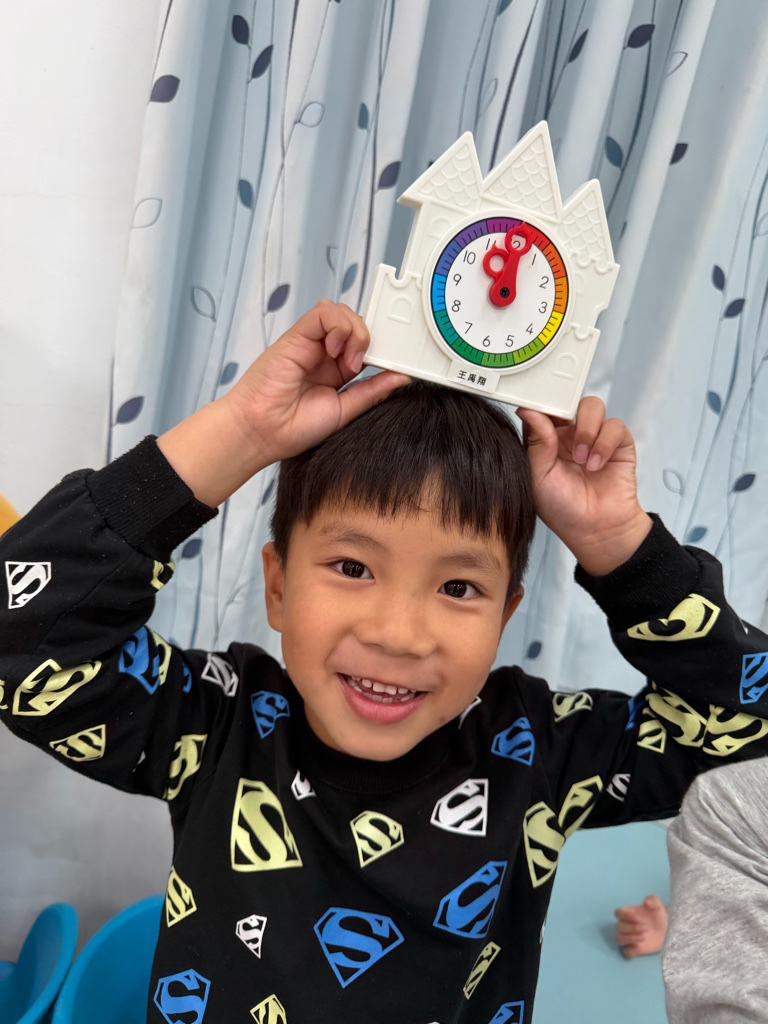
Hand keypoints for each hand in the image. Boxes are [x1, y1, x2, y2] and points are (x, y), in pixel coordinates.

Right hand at [157, 301, 409, 505]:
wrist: (262, 432)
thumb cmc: (294, 427)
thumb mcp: (345, 410)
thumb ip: (372, 391)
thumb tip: (401, 377)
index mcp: (336, 370)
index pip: (365, 343)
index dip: (380, 347)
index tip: (391, 363)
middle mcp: (324, 352)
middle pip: (357, 322)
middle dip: (370, 338)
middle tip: (363, 366)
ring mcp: (310, 342)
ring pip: (342, 312)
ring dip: (355, 332)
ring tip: (347, 361)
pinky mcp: (296, 335)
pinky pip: (324, 312)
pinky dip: (337, 326)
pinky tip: (333, 350)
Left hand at [516, 397, 651, 574]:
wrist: (595, 530)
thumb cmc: (562, 508)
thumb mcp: (538, 477)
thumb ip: (536, 443)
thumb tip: (528, 411)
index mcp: (546, 441)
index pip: (542, 409)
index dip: (539, 404)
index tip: (535, 405)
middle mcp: (570, 435)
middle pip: (568, 400)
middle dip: (565, 411)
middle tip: (561, 430)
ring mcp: (594, 437)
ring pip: (592, 406)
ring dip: (586, 429)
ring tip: (580, 458)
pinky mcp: (618, 444)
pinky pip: (614, 426)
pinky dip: (604, 444)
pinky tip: (596, 465)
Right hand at [614, 895, 667, 958]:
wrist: (668, 929)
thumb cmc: (660, 915)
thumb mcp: (658, 904)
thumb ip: (652, 899)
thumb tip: (645, 903)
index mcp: (629, 913)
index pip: (618, 913)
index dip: (625, 915)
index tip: (638, 918)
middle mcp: (627, 925)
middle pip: (618, 926)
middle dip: (631, 928)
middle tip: (645, 928)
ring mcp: (630, 938)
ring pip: (619, 939)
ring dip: (629, 938)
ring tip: (643, 938)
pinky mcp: (636, 949)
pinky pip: (626, 953)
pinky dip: (629, 952)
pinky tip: (638, 948)